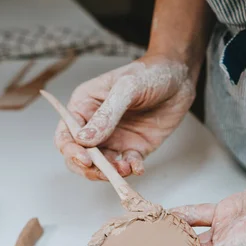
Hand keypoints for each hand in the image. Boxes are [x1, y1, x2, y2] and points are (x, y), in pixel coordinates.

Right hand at [55, 54, 194, 179]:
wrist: (179, 76)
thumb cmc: (149, 73)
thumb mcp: (126, 88)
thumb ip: (107, 114)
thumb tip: (85, 139)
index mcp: (84, 106)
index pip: (66, 135)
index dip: (71, 150)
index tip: (85, 159)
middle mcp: (96, 125)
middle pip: (80, 156)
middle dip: (89, 169)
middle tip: (104, 172)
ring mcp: (115, 138)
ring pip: (103, 166)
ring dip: (111, 172)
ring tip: (125, 169)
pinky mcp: (135, 147)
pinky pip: (127, 165)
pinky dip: (131, 170)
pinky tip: (137, 167)